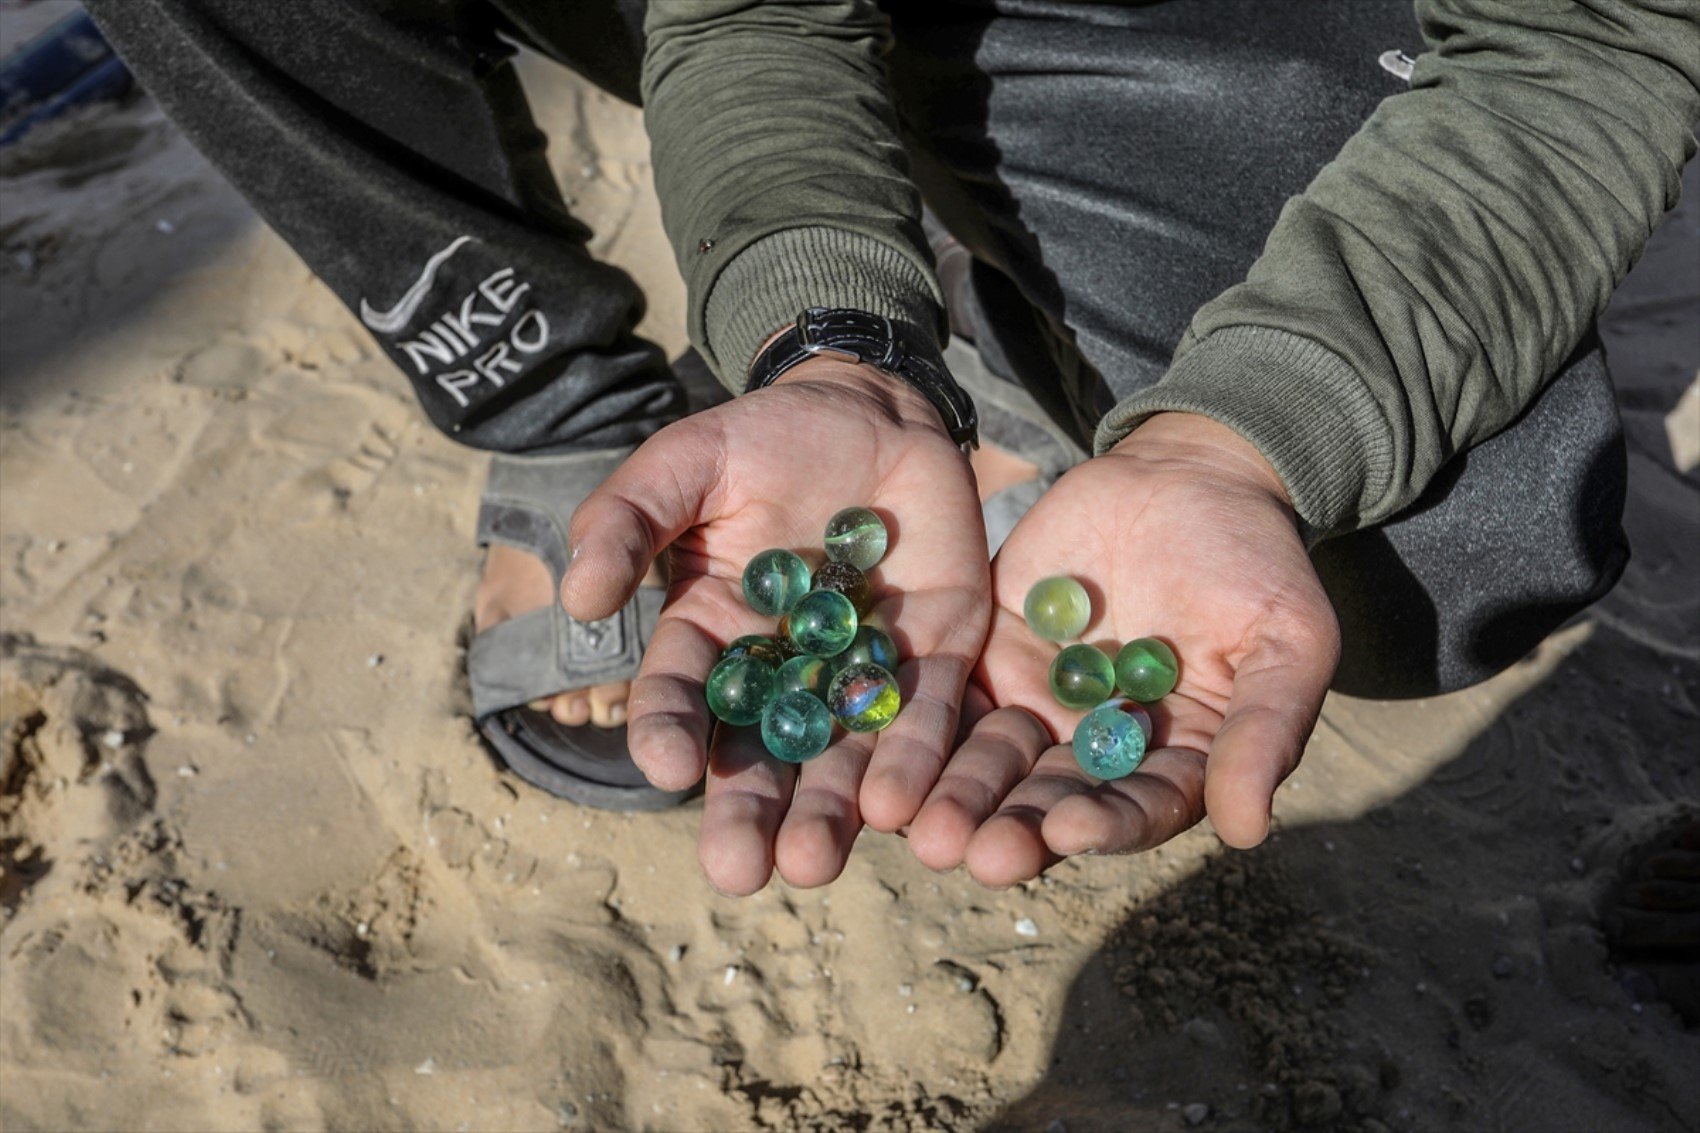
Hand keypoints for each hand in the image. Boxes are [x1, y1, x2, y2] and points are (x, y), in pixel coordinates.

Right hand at [561, 356, 989, 893]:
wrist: (872, 410)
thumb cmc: (764, 438)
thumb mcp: (687, 462)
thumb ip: (629, 520)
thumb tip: (577, 597)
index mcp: (714, 631)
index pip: (681, 693)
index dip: (666, 728)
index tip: (659, 765)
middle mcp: (784, 669)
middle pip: (763, 752)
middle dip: (751, 812)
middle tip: (739, 872)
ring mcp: (860, 667)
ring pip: (843, 753)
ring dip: (829, 810)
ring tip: (814, 863)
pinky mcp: (936, 654)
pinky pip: (926, 714)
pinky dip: (912, 758)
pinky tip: (897, 806)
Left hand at [907, 413, 1340, 885]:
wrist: (1188, 477)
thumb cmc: (1258, 563)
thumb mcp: (1286, 640)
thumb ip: (1264, 730)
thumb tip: (1247, 831)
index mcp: (1174, 763)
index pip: (1138, 809)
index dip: (1104, 824)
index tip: (1066, 828)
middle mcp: (1098, 751)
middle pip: (1050, 801)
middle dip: (1007, 827)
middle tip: (968, 853)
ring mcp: (1038, 706)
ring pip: (989, 761)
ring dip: (952, 793)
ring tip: (909, 818)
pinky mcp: (988, 658)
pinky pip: (947, 699)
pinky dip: (915, 725)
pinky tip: (877, 745)